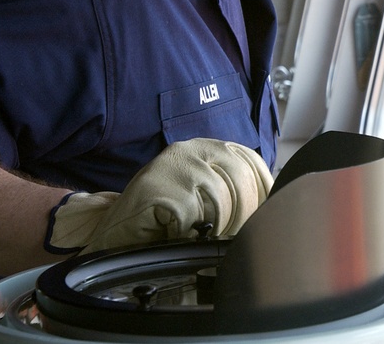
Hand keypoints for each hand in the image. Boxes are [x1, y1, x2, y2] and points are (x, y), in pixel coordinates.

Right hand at [45, 139, 271, 253]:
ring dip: (212, 228)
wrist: (112, 228)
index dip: (262, 187)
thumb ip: (231, 187)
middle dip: (242, 214)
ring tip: (195, 234)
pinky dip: (185, 233)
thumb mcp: (202, 192)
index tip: (267, 210)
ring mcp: (174, 166)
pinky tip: (172, 232)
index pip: (249, 160)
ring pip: (219, 202)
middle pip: (240, 180)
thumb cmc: (162, 215)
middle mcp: (192, 149)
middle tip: (231, 235)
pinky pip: (191, 218)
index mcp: (206, 147)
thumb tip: (272, 200)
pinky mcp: (160, 189)